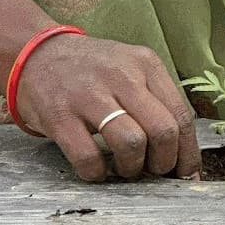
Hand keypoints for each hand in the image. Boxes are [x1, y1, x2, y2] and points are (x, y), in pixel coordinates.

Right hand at [13, 32, 201, 181]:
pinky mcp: (60, 115)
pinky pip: (90, 159)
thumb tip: (182, 155)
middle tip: (151, 169)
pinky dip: (97, 173)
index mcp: (143, 63)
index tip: (183, 173)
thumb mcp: (129, 67)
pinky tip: (95, 165)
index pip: (181, 116)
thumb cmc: (91, 69)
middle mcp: (119, 74)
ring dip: (132, 168)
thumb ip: (155, 100)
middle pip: (163, 131)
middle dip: (162, 163)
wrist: (37, 51)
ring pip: (132, 144)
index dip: (186, 154)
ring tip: (123, 166)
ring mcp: (88, 94)